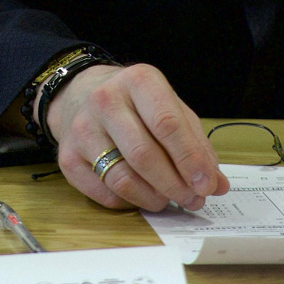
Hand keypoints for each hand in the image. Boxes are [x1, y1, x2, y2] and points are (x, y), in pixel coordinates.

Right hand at [43, 63, 228, 212]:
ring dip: (154, 198)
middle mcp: (105, 101)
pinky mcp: (67, 157)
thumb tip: (216, 184)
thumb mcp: (170, 108)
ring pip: (124, 179)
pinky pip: (105, 193)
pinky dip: (130, 202)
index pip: (167, 124)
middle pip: (144, 155)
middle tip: (193, 200)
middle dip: (175, 185)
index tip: (207, 185)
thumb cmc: (135, 104)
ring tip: (168, 199)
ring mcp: (82, 129)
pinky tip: (141, 194)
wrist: (81, 93)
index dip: (190, 159)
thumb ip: (196, 143)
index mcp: (138, 81)